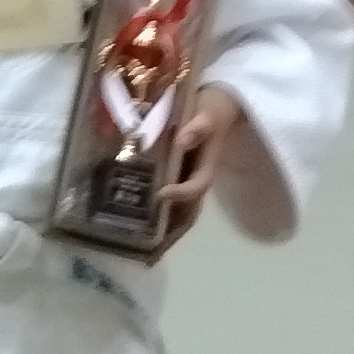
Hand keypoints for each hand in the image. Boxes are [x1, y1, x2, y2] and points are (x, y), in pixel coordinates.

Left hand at [154, 87, 245, 250]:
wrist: (216, 106)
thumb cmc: (212, 110)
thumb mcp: (208, 114)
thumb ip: (198, 127)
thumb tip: (182, 141)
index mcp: (206, 167)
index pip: (197, 186)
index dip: (182, 193)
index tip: (162, 194)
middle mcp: (195, 178)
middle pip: (188, 212)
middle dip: (172, 231)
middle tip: (149, 247)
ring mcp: (186, 180)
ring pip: (179, 212)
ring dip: (164, 229)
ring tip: (141, 245)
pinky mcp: (175, 177)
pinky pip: (169, 201)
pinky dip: (156, 215)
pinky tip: (137, 222)